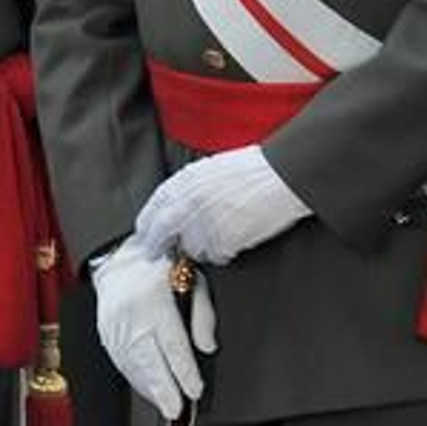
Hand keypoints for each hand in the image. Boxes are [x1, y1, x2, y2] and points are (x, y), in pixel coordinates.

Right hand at [93, 236, 216, 419]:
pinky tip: (148, 388)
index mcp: (154, 298)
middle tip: (174, 410)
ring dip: (149, 387)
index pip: (172, 343)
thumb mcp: (194, 280)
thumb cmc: (161, 266)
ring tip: (164, 404)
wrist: (120, 256)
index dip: (184, 371)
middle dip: (163, 388)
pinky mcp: (105, 332)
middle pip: (148, 359)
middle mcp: (132, 313)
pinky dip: (135, 378)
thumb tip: (207, 346)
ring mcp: (115, 324)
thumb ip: (203, 314)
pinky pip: (120, 360)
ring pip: (132, 364)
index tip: (194, 389)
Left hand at [134, 146, 311, 265]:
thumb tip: (174, 209)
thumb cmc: (250, 170)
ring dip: (199, 248)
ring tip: (218, 233)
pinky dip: (222, 253)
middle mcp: (188, 205)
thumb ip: (188, 189)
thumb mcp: (209, 169)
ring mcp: (204, 225)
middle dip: (156, 246)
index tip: (144, 236)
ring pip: (191, 249)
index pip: (153, 210)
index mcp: (183, 183)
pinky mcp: (223, 242)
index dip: (147, 226)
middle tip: (155, 254)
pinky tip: (235, 238)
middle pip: (161, 235)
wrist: (282, 176)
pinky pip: (216, 256)